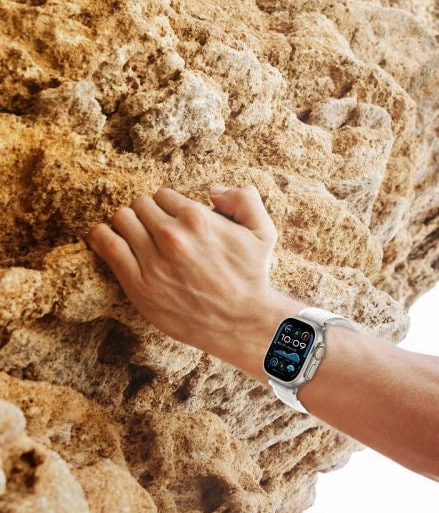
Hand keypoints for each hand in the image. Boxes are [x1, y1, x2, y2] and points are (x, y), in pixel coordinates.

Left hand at [83, 185, 291, 365]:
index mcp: (198, 218)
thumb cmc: (252, 277)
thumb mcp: (264, 232)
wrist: (242, 322)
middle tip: (154, 229)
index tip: (171, 220)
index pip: (163, 195)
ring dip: (126, 224)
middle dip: (147, 214)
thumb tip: (214, 190)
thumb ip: (244, 200)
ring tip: (134, 236)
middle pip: (139, 205)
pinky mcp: (138, 283)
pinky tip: (106, 237)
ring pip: (121, 219)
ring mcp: (153, 260)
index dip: (167, 206)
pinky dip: (101, 235)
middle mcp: (173, 236)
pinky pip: (107, 245)